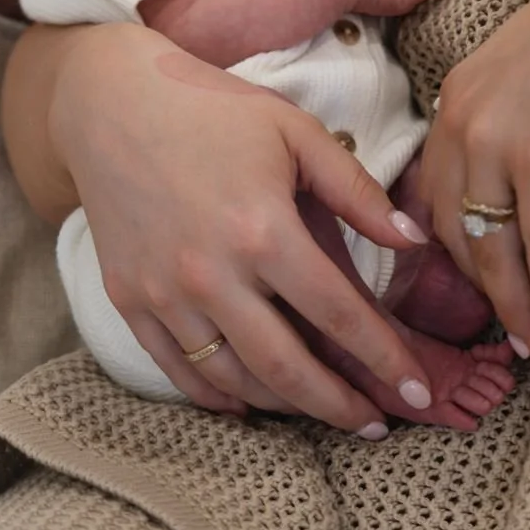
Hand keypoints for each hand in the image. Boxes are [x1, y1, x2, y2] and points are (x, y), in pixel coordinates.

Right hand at [50, 22, 438, 429]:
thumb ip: (358, 192)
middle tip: (378, 426)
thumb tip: (416, 241)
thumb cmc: (214, 110)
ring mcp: (163, 294)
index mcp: (263, 229)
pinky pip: (178, 371)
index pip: (338, 314)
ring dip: (286, 407)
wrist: (110, 103)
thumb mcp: (297, 134)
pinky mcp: (129, 301)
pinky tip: (253, 403)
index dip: (384, 359)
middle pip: (287, 368)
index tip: (418, 392)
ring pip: (234, 379)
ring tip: (326, 411)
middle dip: (340, 406)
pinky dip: (220, 397)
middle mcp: (211, 274)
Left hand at [420, 0, 529, 350]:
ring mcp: (495, 144)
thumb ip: (512, 106)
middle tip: (498, 321)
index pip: (434, 186)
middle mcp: (461, 123)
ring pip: (490, 247)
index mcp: (456, 98)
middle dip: (475, 283)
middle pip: (452, 225)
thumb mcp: (529, 62)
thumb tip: (527, 146)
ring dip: (511, 303)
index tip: (468, 276)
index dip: (448, 239)